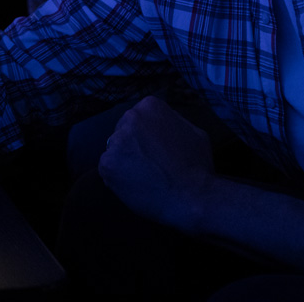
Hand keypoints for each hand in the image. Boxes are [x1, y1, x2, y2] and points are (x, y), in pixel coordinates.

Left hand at [98, 95, 214, 232]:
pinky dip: (117, 177)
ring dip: (124, 160)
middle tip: (149, 163)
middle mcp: (129, 118)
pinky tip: (135, 184)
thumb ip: (173, 121)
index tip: (155, 148)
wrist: (190, 197)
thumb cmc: (197, 166)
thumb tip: (161, 122)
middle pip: (124, 130)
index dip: (147, 134)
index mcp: (149, 106)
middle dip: (133, 144)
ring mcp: (115, 141)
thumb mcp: (194, 132)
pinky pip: (108, 168)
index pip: (139, 116)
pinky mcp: (106, 163)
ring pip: (115, 149)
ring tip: (144, 176)